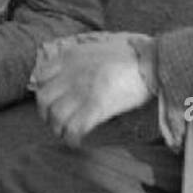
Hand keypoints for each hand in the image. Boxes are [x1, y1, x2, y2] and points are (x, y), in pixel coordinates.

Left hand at [30, 31, 154, 146]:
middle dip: (46, 115)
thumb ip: (79, 62)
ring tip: (66, 134)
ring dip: (58, 130)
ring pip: (56, 116)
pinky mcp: (97, 105)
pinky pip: (74, 128)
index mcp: (70, 57)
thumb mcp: (95, 50)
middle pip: (44, 99)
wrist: (150, 61)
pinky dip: (72, 138)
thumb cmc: (128, 57)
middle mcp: (72, 73)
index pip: (41, 77)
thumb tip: (71, 79)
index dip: (44, 93)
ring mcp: (83, 89)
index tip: (52, 103)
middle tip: (57, 123)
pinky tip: (77, 142)